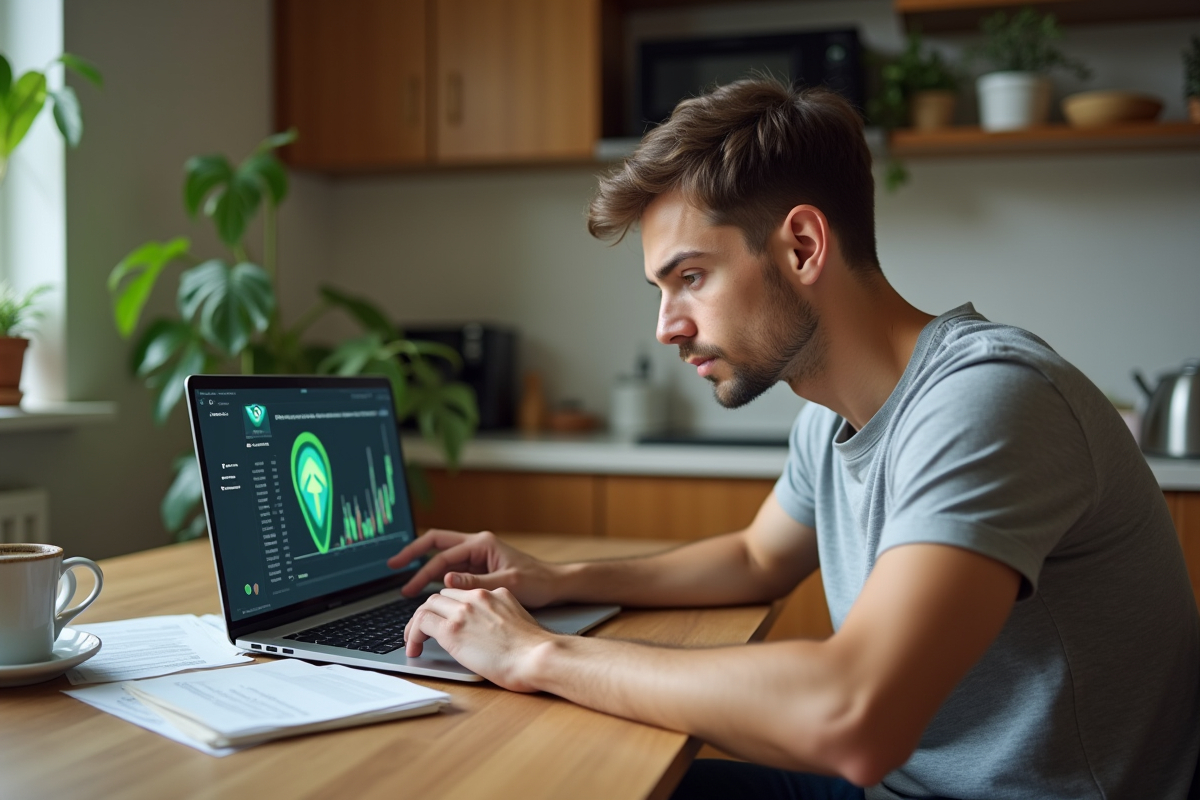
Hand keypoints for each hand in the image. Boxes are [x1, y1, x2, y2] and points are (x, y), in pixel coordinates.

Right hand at [387, 529, 560, 607]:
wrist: (556, 585)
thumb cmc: (537, 581)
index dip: (422, 569)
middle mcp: (477, 546)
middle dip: (413, 554)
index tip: (407, 584)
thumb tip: (446, 579)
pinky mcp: (479, 569)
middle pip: (436, 545)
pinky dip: (438, 579)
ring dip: (424, 569)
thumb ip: (475, 582)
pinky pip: (452, 571)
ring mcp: (477, 557)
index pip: (443, 555)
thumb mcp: (506, 583)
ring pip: (442, 558)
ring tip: (406, 585)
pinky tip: (427, 591)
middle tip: (392, 565)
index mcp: (482, 543)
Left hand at [404, 587, 552, 691]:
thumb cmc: (535, 650)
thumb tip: (489, 633)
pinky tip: (415, 647)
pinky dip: (413, 634)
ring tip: (414, 641)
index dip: (447, 607)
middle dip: (429, 613)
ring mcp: (464, 611)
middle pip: (441, 596)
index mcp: (496, 593)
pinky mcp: (452, 629)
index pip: (461, 593)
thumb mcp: (518, 621)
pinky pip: (422, 622)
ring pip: (427, 606)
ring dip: (417, 623)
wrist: (538, 656)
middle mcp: (477, 597)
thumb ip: (500, 618)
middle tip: (422, 631)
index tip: (443, 619)